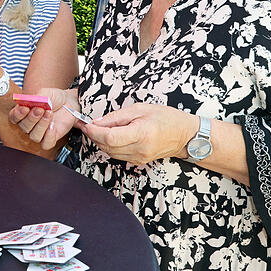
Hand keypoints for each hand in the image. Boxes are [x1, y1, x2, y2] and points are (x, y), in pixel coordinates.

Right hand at [9, 88, 77, 149]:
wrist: (69, 102)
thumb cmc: (54, 97)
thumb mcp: (44, 93)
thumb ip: (36, 97)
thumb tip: (29, 101)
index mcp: (24, 112)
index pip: (14, 117)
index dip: (18, 114)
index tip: (25, 108)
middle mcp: (30, 124)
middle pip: (24, 127)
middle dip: (32, 118)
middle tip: (41, 109)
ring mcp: (40, 132)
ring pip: (34, 136)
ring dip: (41, 125)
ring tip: (49, 114)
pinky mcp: (50, 138)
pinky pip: (45, 144)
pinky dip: (49, 136)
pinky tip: (52, 126)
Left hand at [80, 103, 197, 164]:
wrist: (185, 135)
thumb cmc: (166, 118)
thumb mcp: (140, 109)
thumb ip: (117, 116)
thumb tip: (97, 122)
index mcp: (141, 134)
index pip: (110, 137)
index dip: (94, 131)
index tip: (85, 123)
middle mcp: (139, 149)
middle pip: (107, 147)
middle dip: (94, 136)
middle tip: (87, 124)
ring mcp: (139, 158)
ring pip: (110, 153)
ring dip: (100, 142)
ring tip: (97, 129)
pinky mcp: (138, 162)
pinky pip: (117, 156)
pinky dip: (110, 147)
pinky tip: (110, 137)